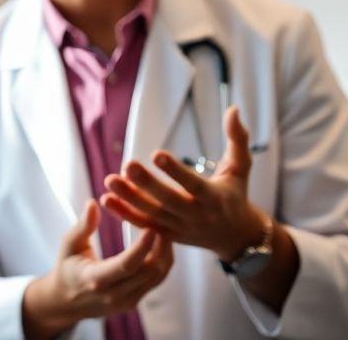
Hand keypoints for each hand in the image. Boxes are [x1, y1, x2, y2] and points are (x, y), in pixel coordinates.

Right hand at [21, 199, 173, 339]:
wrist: (67, 302)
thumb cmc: (67, 268)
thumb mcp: (69, 245)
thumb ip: (82, 226)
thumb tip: (92, 203)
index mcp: (95, 279)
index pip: (126, 265)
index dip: (142, 248)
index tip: (152, 228)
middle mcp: (114, 295)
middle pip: (148, 272)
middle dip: (160, 247)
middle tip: (162, 222)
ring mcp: (126, 302)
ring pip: (157, 277)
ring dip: (164, 254)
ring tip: (164, 231)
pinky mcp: (135, 302)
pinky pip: (156, 281)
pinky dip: (162, 262)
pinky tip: (161, 245)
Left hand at [100, 106, 266, 260]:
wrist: (235, 237)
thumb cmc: (236, 194)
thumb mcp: (241, 167)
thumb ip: (237, 139)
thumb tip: (233, 109)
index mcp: (215, 198)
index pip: (194, 185)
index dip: (175, 171)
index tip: (156, 153)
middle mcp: (197, 216)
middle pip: (168, 201)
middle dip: (147, 184)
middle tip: (128, 164)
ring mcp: (180, 228)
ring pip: (152, 215)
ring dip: (129, 198)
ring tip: (109, 179)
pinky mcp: (167, 236)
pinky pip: (144, 226)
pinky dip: (125, 214)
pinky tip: (107, 199)